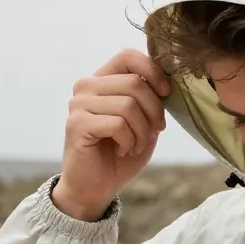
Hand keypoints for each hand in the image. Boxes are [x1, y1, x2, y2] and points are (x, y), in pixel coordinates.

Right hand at [52, 49, 170, 220]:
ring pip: (128, 105)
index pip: (128, 56)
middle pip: (134, 83)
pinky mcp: (77, 124)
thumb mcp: (144, 121)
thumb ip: (150, 98)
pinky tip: (122, 150)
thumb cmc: (121, 153)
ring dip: (142, 132)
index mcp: (102, 80)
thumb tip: (167, 81)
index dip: (153, 71)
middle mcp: (86, 86)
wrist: (97, 187)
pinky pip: (118, 124)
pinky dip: (129, 141)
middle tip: (153, 132)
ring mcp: (79, 104)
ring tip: (135, 145)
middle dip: (154, 111)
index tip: (166, 93)